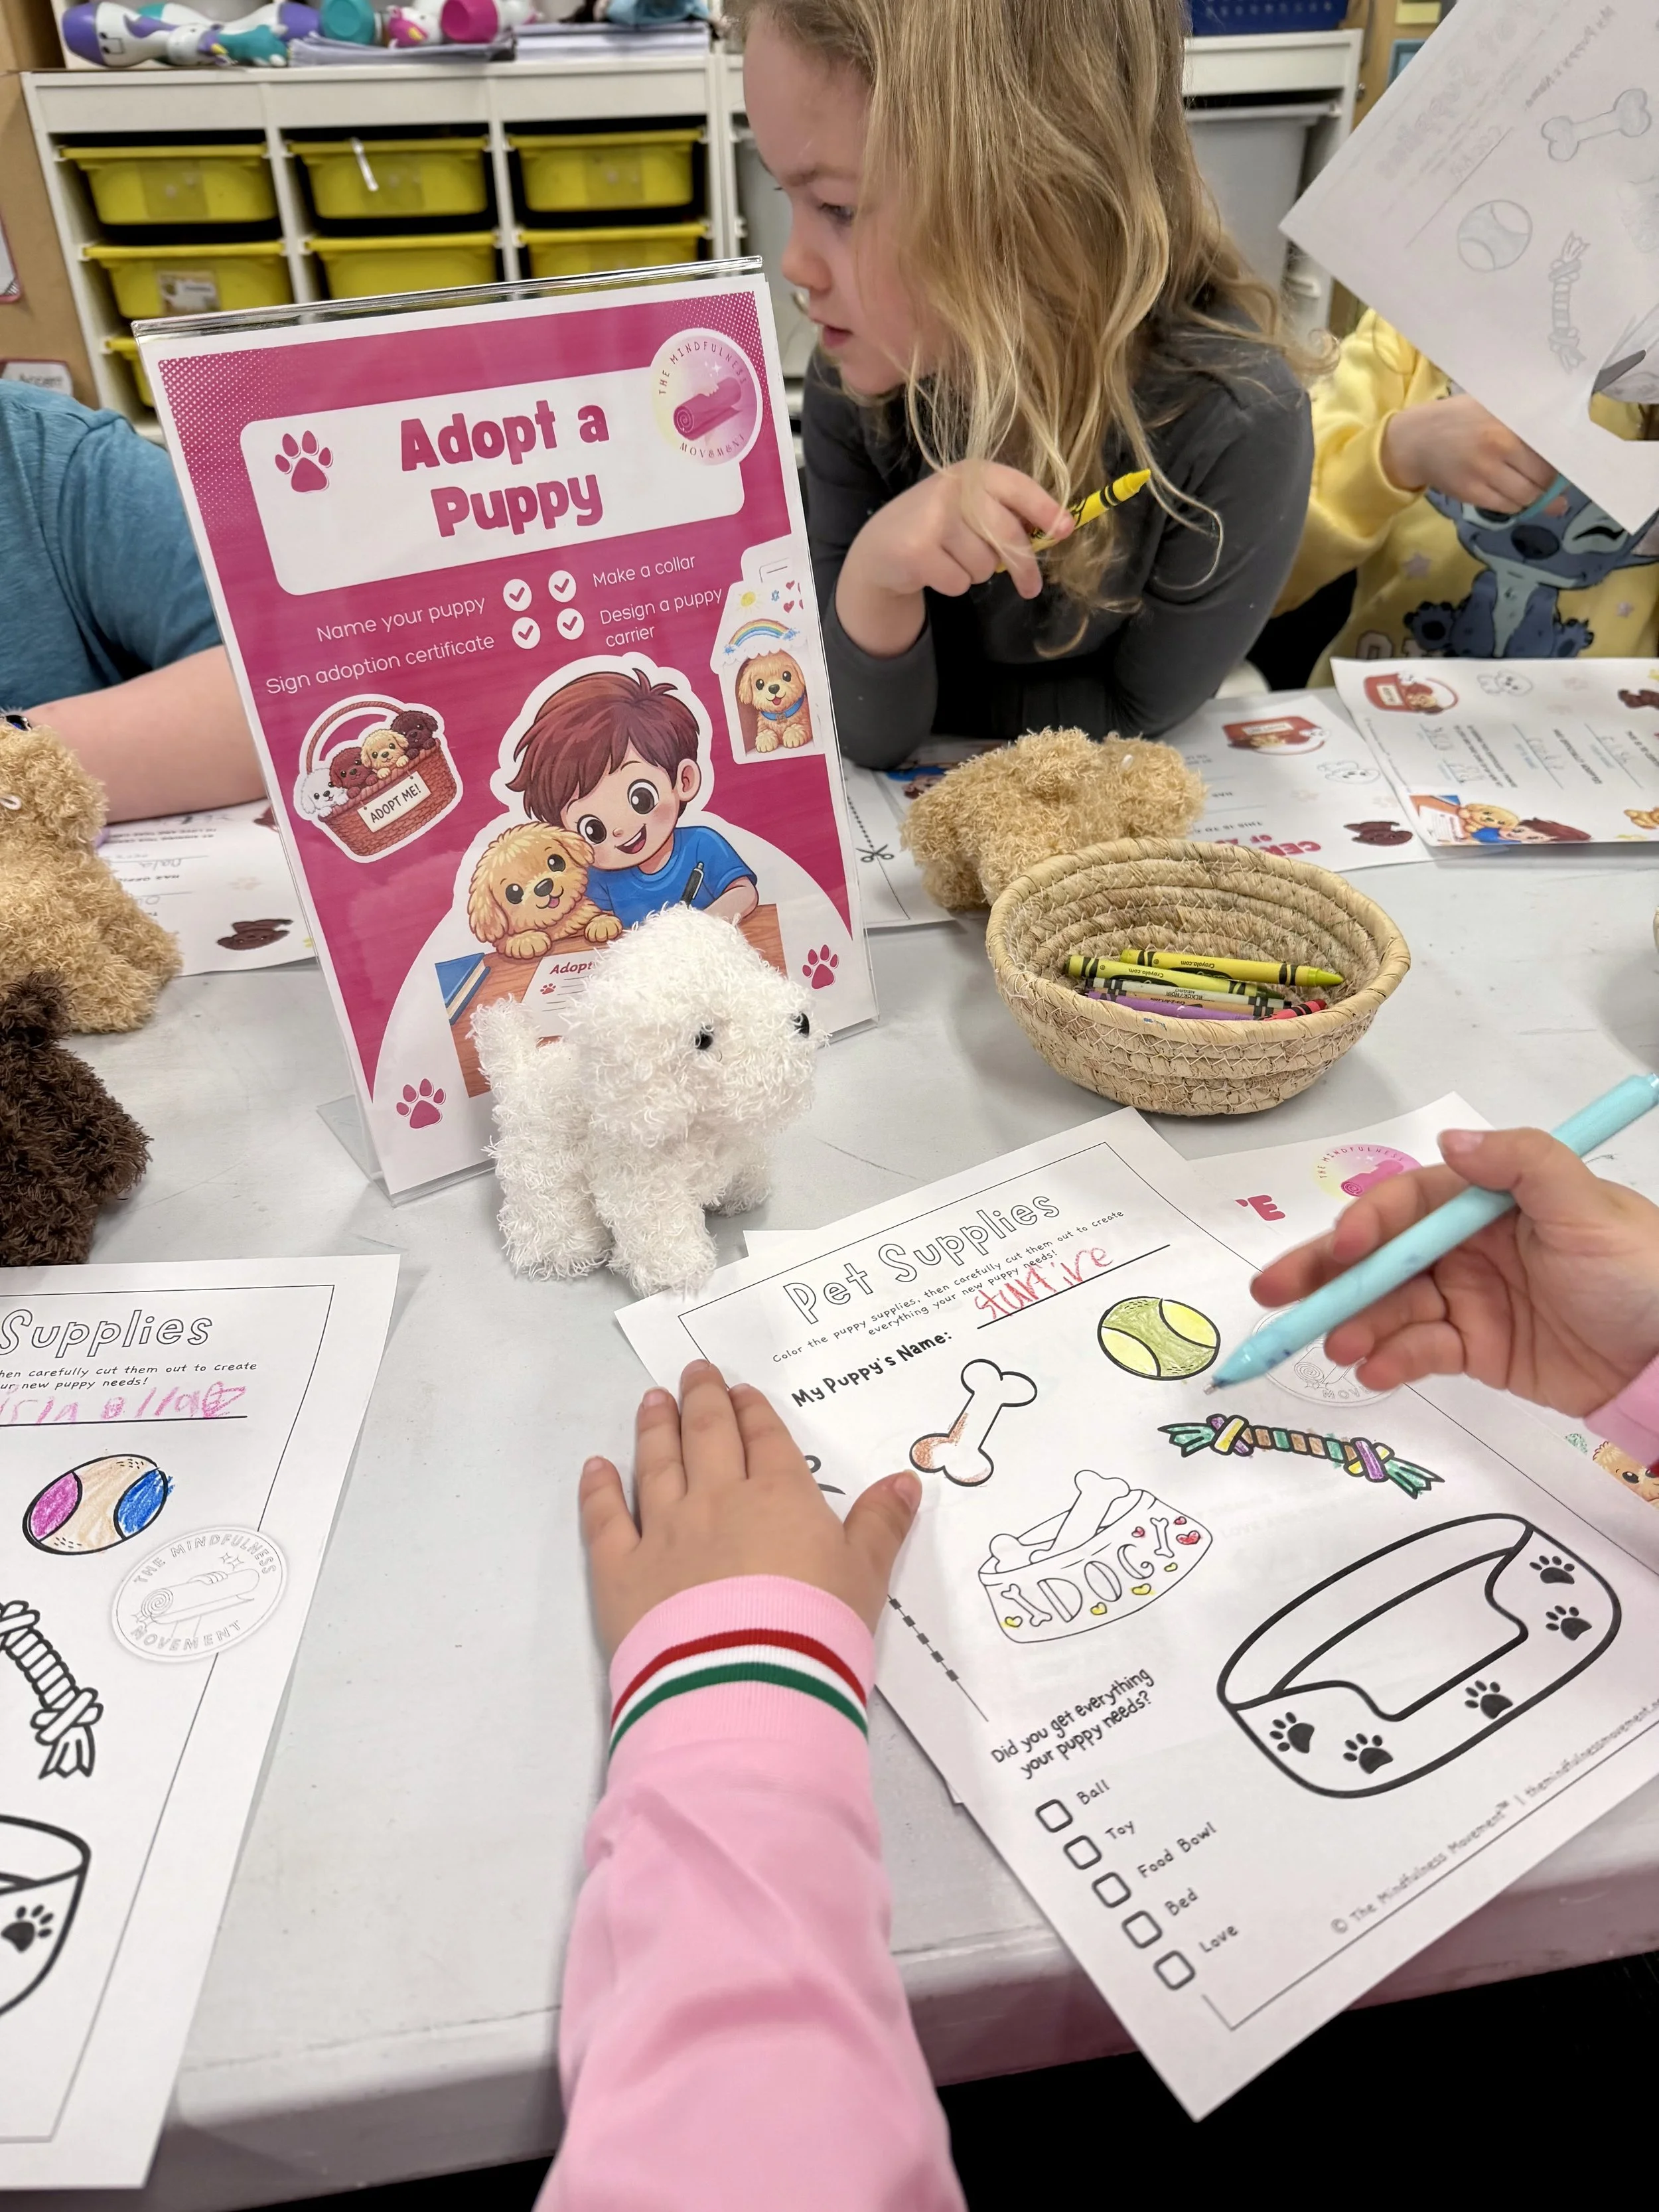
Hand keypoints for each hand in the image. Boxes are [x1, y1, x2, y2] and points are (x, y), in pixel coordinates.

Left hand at [579, 1361, 921, 1654]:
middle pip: (707, 1437)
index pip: (765, 1440)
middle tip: (694, 1373)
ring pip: (657, 1465)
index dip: (753, 1412)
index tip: (741, 1392)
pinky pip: (605, 1519)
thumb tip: (905, 1480)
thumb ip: (880, 1525)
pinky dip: (599, 1490)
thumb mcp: (866, 1577)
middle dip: (702, 1400)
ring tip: (652, 1401)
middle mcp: (717, 1501)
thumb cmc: (816, 1629)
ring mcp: (665, 1532)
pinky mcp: (621, 1571)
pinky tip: (596, 1467)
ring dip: (655, 1429)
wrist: (748, 1684)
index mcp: (777, 1497)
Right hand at [835, 461, 1072, 658]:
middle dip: (1024, 567)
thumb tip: (1056, 531)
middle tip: (1031, 587)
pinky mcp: (917, 551)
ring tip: (953, 559)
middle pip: (1009, 535)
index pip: (1018, 487)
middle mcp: (954, 490)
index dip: (1045, 509)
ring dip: (976, 573)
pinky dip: (953, 584)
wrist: (880, 545)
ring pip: (985, 565)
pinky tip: (934, 569)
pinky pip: (960, 582)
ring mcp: (933, 519)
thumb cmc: (937, 526)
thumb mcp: (970, 509)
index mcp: (973, 474)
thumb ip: (1005, 514)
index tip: (1065, 530)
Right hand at [1250, 1128, 1658, 1413]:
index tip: (1343, 1251)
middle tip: (1274, 1297)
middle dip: (1325, 1274)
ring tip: (1339, 1349)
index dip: (1367, 1225)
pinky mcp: (1475, 1349)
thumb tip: (1450, 1139)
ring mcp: (1468, 1298)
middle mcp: (1467, 1246)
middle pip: (1381, 1256)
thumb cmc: (1637, 1272)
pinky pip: (1417, 1350)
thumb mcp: (1586, 1207)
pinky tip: (1374, 1371)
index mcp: (1487, 1201)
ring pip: (1390, 1308)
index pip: (1407, 1205)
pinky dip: (1391, 1360)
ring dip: (1356, 1325)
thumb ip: (1521, 1165)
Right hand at [1380, 394, 1556, 513]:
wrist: (1416, 440)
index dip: (1562, 461)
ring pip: (1526, 496)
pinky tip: (1512, 495)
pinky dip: (1515, 504)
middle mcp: (1499, 448)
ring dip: (1534, 498)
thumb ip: (1523, 424)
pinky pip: (1506, 506)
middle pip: (1543, 477)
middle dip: (1550, 484)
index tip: (1565, 464)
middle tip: (1550, 482)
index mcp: (1509, 423)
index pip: (1551, 450)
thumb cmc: (1460, 419)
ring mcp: (1483, 473)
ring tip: (1532, 490)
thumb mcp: (1493, 409)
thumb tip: (1559, 446)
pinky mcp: (1471, 493)